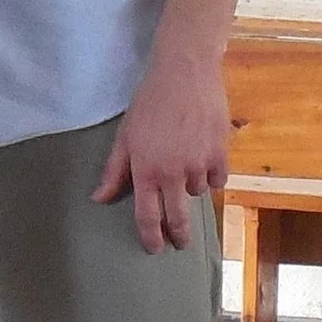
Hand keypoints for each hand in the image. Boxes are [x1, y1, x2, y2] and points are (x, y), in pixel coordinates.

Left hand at [94, 53, 229, 253]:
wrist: (185, 73)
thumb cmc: (150, 102)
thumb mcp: (126, 136)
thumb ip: (114, 171)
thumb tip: (99, 199)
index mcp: (147, 171)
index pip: (148, 218)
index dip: (151, 237)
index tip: (155, 248)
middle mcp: (174, 173)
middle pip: (178, 217)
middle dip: (179, 235)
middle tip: (180, 243)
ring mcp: (200, 163)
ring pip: (197, 191)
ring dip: (191, 187)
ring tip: (187, 169)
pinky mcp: (221, 151)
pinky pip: (219, 177)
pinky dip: (213, 174)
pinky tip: (206, 161)